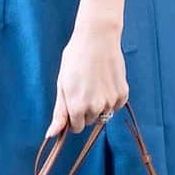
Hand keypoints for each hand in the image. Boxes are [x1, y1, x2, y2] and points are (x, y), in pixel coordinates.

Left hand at [47, 19, 128, 136]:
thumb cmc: (75, 59)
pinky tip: (106, 81)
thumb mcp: (62, 85)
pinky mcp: (123, 95)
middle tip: (85, 88)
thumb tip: (51, 135)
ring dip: (100, 104)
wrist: (97, 38)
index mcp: (77, 107)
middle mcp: (95, 108)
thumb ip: (59, 112)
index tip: (74, 102)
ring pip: (104, 114)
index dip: (74, 117)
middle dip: (86, 110)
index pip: (77, 128)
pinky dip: (112, 98)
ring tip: (95, 83)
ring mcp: (110, 102)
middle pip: (90, 121)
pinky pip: (116, 105)